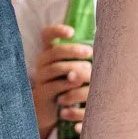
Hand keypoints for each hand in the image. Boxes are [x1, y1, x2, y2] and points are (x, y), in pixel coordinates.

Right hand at [30, 23, 93, 138]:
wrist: (50, 107)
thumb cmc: (66, 83)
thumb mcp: (71, 67)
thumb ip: (80, 56)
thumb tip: (96, 44)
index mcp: (49, 52)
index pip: (47, 35)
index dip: (57, 31)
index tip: (72, 32)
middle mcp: (42, 62)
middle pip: (55, 51)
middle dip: (73, 50)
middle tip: (89, 52)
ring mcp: (41, 77)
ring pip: (56, 68)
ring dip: (74, 68)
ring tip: (88, 70)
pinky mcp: (43, 92)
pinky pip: (55, 86)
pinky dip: (69, 85)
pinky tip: (80, 84)